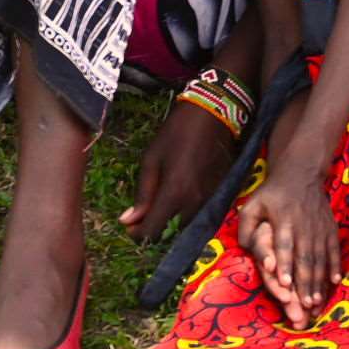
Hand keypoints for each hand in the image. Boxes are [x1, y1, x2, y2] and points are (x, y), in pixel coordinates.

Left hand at [122, 96, 236, 240]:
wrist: (213, 114)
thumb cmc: (176, 133)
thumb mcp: (151, 160)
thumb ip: (142, 194)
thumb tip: (128, 221)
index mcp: (174, 194)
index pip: (152, 232)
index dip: (137, 234)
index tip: (130, 225)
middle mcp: (194, 203)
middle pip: (170, 234)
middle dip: (154, 229)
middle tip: (142, 215)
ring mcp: (210, 199)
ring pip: (186, 225)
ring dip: (170, 223)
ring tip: (159, 207)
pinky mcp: (220, 192)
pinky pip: (199, 213)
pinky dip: (185, 213)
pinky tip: (178, 198)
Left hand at [238, 169, 337, 326]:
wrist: (301, 173)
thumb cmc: (272, 193)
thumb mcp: (252, 205)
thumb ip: (246, 229)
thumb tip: (247, 250)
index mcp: (283, 219)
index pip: (284, 245)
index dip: (285, 265)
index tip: (285, 284)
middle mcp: (304, 224)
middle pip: (305, 257)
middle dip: (305, 282)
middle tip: (304, 305)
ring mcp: (320, 227)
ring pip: (320, 257)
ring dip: (319, 280)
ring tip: (316, 302)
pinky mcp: (330, 228)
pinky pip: (334, 249)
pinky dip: (335, 266)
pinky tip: (334, 282)